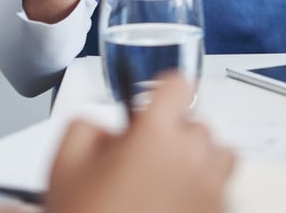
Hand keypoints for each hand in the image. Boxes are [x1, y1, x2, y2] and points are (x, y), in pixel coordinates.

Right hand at [45, 73, 234, 212]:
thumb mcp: (64, 166)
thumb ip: (85, 127)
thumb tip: (106, 128)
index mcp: (156, 135)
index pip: (178, 85)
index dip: (162, 93)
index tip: (151, 107)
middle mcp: (192, 157)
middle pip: (197, 124)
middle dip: (172, 136)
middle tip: (142, 161)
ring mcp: (211, 190)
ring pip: (218, 156)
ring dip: (197, 161)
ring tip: (164, 184)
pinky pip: (221, 191)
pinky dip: (203, 193)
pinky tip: (172, 209)